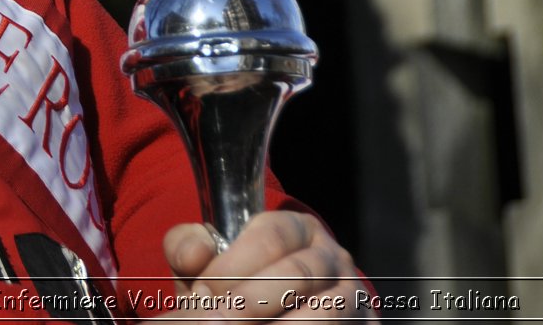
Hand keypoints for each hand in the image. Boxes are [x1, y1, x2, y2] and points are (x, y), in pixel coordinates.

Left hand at [160, 211, 374, 319]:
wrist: (273, 313)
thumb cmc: (235, 286)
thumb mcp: (207, 262)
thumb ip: (188, 247)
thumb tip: (195, 253)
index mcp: (297, 228)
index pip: (270, 236)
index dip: (232, 265)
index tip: (202, 290)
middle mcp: (333, 257)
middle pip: (297, 274)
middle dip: (250, 301)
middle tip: (217, 319)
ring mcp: (354, 296)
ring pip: (323, 312)